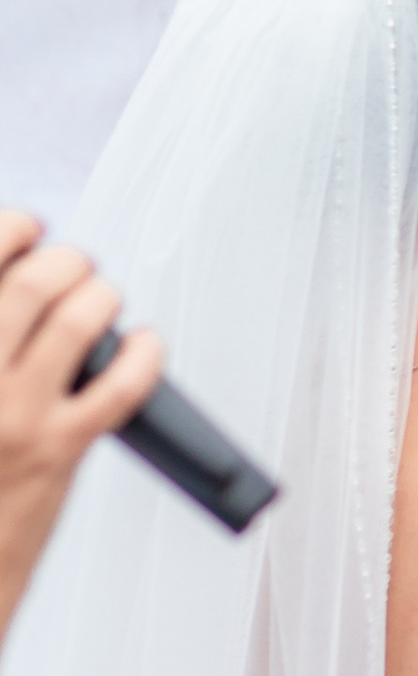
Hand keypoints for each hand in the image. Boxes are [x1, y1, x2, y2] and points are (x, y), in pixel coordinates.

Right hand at [0, 211, 159, 644]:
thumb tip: (20, 282)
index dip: (14, 228)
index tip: (28, 229)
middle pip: (35, 281)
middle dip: (67, 260)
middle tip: (72, 266)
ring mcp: (14, 412)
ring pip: (79, 319)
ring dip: (102, 296)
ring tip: (101, 300)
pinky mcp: (59, 447)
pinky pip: (122, 384)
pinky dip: (145, 353)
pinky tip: (144, 344)